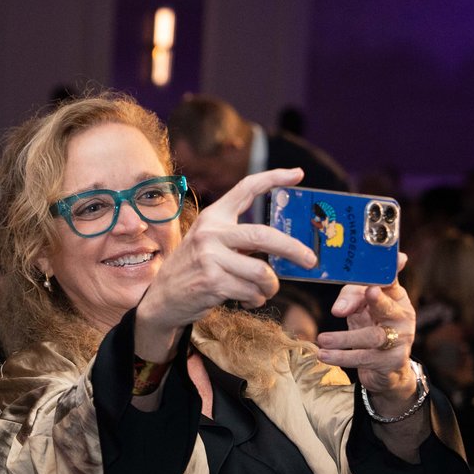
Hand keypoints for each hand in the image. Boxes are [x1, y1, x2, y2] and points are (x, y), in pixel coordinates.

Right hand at [135, 168, 315, 359]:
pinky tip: (248, 299)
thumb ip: (237, 237)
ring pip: (262, 273)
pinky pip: (252, 291)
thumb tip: (281, 244)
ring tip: (265, 290)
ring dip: (270, 287)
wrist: (162, 299)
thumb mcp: (208, 243)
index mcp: (213, 217)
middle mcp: (211, 233)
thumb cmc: (193, 270)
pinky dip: (256, 299)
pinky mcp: (212, 282)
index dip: (274, 178)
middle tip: (311, 261)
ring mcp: (210, 257)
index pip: (246, 188)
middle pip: (265, 235)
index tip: (298, 174)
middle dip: (294, 250)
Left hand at [316, 252, 418, 411]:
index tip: (392, 261)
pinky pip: (364, 358)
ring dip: (345, 338)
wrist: (386, 366)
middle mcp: (402, 316)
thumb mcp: (360, 306)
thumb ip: (350, 298)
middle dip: (379, 300)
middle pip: (389, 307)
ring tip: (323, 339)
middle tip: (370, 291)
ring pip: (373, 337)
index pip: (390, 281)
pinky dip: (342, 357)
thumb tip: (338, 310)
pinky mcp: (391, 361)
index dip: (390, 270)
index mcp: (396, 297)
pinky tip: (324, 356)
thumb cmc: (371, 325)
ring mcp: (400, 340)